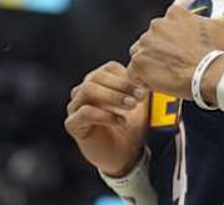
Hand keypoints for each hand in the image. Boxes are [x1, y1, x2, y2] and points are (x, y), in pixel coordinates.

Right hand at [64, 61, 148, 175]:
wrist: (127, 154)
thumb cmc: (133, 125)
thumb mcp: (142, 104)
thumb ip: (143, 87)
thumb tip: (150, 74)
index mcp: (101, 80)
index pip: (110, 68)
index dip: (128, 76)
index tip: (144, 88)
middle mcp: (85, 89)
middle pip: (97, 76)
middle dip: (121, 86)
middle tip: (139, 97)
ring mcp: (76, 106)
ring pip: (88, 90)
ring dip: (112, 96)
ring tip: (131, 106)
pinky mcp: (73, 124)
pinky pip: (84, 112)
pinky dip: (105, 115)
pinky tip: (120, 122)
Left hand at [128, 1, 223, 99]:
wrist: (211, 75)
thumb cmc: (219, 51)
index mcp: (175, 14)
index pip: (168, 26)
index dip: (175, 41)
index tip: (185, 51)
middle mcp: (156, 25)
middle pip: (153, 40)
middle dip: (162, 51)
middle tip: (178, 65)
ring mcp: (145, 44)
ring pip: (142, 54)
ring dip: (151, 64)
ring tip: (168, 75)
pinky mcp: (138, 64)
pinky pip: (135, 72)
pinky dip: (142, 79)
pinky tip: (156, 84)